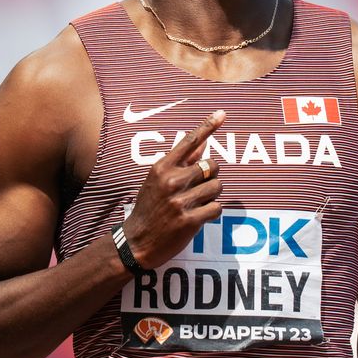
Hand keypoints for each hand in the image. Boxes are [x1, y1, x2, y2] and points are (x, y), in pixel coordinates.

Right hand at [122, 110, 226, 267]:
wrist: (135, 243)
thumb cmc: (148, 209)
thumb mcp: (157, 182)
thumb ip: (180, 164)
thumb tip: (202, 145)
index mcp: (161, 168)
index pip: (189, 142)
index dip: (207, 127)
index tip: (221, 114)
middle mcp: (171, 181)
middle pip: (212, 166)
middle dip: (211, 177)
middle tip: (199, 188)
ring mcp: (180, 201)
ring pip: (217, 187)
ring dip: (212, 195)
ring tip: (196, 204)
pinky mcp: (189, 220)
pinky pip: (216, 208)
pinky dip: (212, 212)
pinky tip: (198, 216)